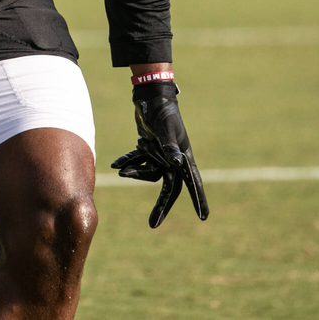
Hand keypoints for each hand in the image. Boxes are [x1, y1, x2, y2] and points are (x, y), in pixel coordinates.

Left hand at [111, 79, 209, 227]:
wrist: (150, 95)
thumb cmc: (162, 110)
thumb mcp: (165, 128)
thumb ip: (169, 146)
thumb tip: (176, 163)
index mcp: (183, 156)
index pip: (191, 182)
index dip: (197, 199)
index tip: (203, 216)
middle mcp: (173, 158)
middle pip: (169, 187)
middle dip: (161, 205)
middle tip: (154, 224)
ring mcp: (160, 154)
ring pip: (149, 172)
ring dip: (135, 173)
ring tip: (121, 172)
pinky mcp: (148, 147)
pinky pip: (138, 160)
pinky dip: (128, 162)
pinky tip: (115, 164)